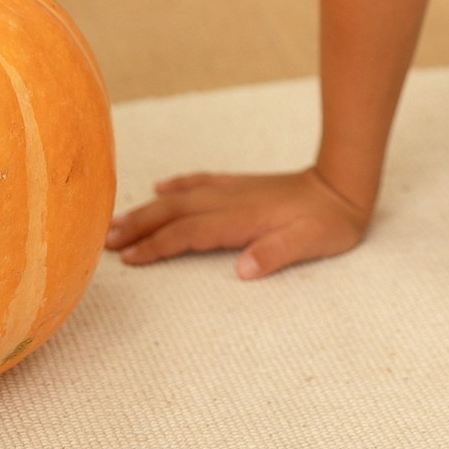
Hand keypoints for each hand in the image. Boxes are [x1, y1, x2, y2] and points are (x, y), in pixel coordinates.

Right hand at [104, 165, 369, 279]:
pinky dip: (179, 184)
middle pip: (176, 212)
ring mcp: (235, 190)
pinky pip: (202, 181)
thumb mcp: (310, 244)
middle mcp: (232, 200)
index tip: (130, 258)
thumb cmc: (329, 222)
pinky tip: (162, 187)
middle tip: (105, 241)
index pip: (191, 232)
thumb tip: (244, 268)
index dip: (159, 245)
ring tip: (117, 221)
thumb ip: (277, 254)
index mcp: (244, 218)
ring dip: (149, 208)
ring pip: (182, 196)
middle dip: (140, 226)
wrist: (344, 186)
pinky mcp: (241, 185)